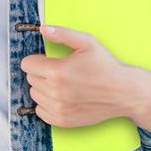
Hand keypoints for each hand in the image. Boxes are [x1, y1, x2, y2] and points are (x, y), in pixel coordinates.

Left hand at [20, 25, 134, 127]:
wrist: (123, 93)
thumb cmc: (106, 66)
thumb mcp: (87, 43)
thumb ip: (63, 34)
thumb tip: (43, 29)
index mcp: (58, 72)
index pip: (27, 65)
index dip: (37, 59)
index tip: (48, 60)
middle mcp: (55, 92)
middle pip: (31, 79)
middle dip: (42, 72)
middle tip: (60, 71)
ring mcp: (58, 108)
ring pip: (35, 94)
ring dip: (44, 88)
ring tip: (63, 84)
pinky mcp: (62, 121)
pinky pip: (40, 111)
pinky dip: (47, 104)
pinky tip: (62, 97)